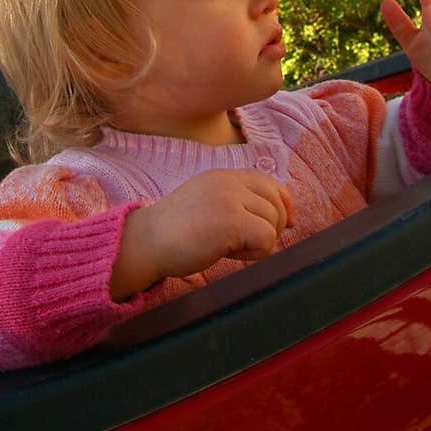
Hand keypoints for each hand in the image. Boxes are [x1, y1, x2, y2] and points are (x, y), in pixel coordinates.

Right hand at [110, 168, 294, 299]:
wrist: (146, 242)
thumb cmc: (174, 232)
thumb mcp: (208, 203)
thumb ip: (237, 201)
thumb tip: (282, 216)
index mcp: (224, 176)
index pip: (270, 183)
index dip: (283, 204)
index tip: (284, 224)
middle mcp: (229, 181)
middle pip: (276, 202)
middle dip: (272, 227)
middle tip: (246, 244)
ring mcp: (231, 199)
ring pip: (273, 222)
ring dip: (259, 243)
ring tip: (230, 248)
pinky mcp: (232, 221)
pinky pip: (267, 238)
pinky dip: (256, 253)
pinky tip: (231, 254)